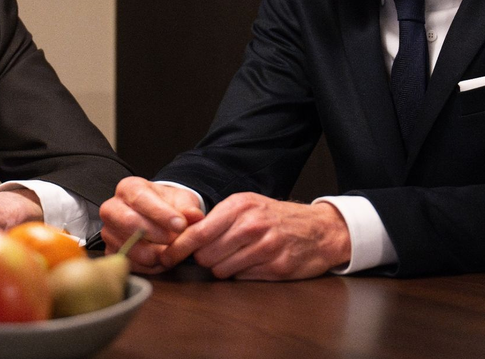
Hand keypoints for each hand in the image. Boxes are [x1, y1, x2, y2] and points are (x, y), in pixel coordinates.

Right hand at [99, 177, 204, 273]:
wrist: (159, 220)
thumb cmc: (168, 207)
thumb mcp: (182, 201)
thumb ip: (188, 209)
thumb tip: (195, 216)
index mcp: (128, 188)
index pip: (140, 198)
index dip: (161, 214)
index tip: (181, 225)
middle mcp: (112, 208)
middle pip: (129, 222)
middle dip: (157, 235)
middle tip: (176, 240)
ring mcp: (108, 231)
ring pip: (129, 247)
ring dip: (155, 253)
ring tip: (171, 250)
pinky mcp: (110, 252)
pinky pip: (129, 263)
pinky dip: (149, 266)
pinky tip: (162, 258)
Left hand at [159, 193, 350, 279]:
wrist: (319, 229)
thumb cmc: (276, 217)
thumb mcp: (247, 206)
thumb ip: (217, 220)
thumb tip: (182, 238)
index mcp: (239, 206)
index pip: (198, 232)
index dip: (177, 249)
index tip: (164, 258)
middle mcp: (251, 225)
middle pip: (206, 256)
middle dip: (205, 259)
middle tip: (218, 253)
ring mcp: (266, 247)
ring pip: (222, 270)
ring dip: (224, 268)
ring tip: (239, 256)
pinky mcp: (277, 267)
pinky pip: (243, 278)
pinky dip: (243, 274)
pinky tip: (255, 262)